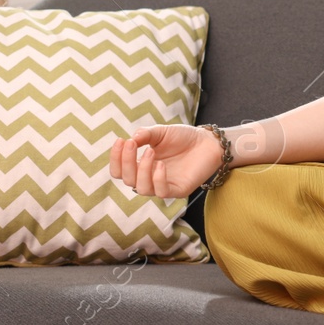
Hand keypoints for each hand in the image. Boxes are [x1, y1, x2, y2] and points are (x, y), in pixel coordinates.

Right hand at [109, 123, 224, 199]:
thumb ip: (145, 135)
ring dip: (141, 170)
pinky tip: (161, 164)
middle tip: (132, 144)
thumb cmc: (183, 137)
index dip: (116, 158)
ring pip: (141, 189)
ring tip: (150, 151)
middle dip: (126, 162)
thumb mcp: (160, 132)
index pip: (120, 170)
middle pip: (127, 179)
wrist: (208, 141)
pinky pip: (161, 192)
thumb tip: (130, 139)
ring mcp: (163, 185)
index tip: (120, 140)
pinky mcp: (178, 190)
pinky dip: (157, 179)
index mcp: (141, 165)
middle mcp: (149, 178)